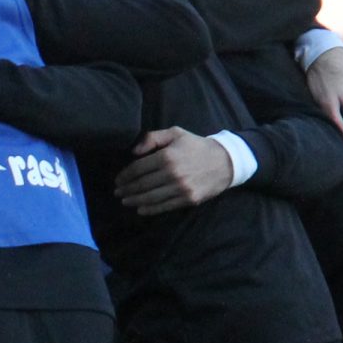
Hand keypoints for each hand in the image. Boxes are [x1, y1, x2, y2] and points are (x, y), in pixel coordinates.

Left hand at [114, 127, 232, 214]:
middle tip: (118, 192)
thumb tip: (133, 152)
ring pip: (151, 197)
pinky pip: (165, 206)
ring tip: (125, 201)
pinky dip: (150, 209)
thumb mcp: (175, 134)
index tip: (118, 180)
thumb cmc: (196, 146)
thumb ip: (152, 138)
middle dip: (127, 190)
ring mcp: (181, 188)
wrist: (225, 161)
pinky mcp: (189, 199)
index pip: (138, 169)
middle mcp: (172, 173)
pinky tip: (140, 209)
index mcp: (167, 156)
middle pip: (142, 185)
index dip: (125, 176)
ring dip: (135, 201)